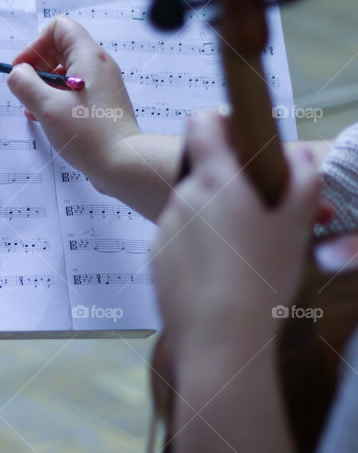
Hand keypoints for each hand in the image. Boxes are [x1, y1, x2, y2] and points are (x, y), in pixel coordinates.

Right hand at [7, 15, 139, 189]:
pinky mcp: (102, 103)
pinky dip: (56, 98)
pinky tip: (47, 118)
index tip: (23, 70)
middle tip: (25, 90)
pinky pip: (74, 90)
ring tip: (34, 109)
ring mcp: (102, 85)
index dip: (36, 44)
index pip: (59, 28)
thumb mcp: (47, 107)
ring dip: (44, 85)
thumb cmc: (88, 135)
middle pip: (60, 48)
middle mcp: (98, 66)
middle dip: (37, 66)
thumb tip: (17, 74)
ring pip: (66, 71)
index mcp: (88, 57)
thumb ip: (25, 84)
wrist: (123, 164)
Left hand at [152, 111, 321, 358]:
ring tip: (244, 253)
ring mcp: (165, 226)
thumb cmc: (261, 278)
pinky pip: (180, 240)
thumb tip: (299, 154)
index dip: (218, 119)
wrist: (218, 338)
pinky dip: (198, 248)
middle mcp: (182, 196)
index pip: (203, 123)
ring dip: (214, 219)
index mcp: (215, 180)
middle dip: (229, 185)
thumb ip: (302, 182)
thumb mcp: (295, 226)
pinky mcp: (155, 256)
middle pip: (202, 172)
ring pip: (192, 209)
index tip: (235, 130)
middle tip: (259, 213)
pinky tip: (221, 274)